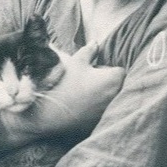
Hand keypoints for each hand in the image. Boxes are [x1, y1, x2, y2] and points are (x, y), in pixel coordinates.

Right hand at [0, 43, 124, 150]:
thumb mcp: (76, 62)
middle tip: (90, 81)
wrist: (47, 114)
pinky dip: (96, 109)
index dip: (107, 69)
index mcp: (113, 80)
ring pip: (112, 100)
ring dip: (103, 96)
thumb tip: (96, 42)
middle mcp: (116, 97)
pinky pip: (103, 113)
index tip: (95, 71)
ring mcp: (109, 112)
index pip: (120, 70)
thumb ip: (90, 51)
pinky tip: (82, 106)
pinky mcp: (101, 123)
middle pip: (119, 86)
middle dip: (108, 82)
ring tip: (84, 94)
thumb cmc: (62, 84)